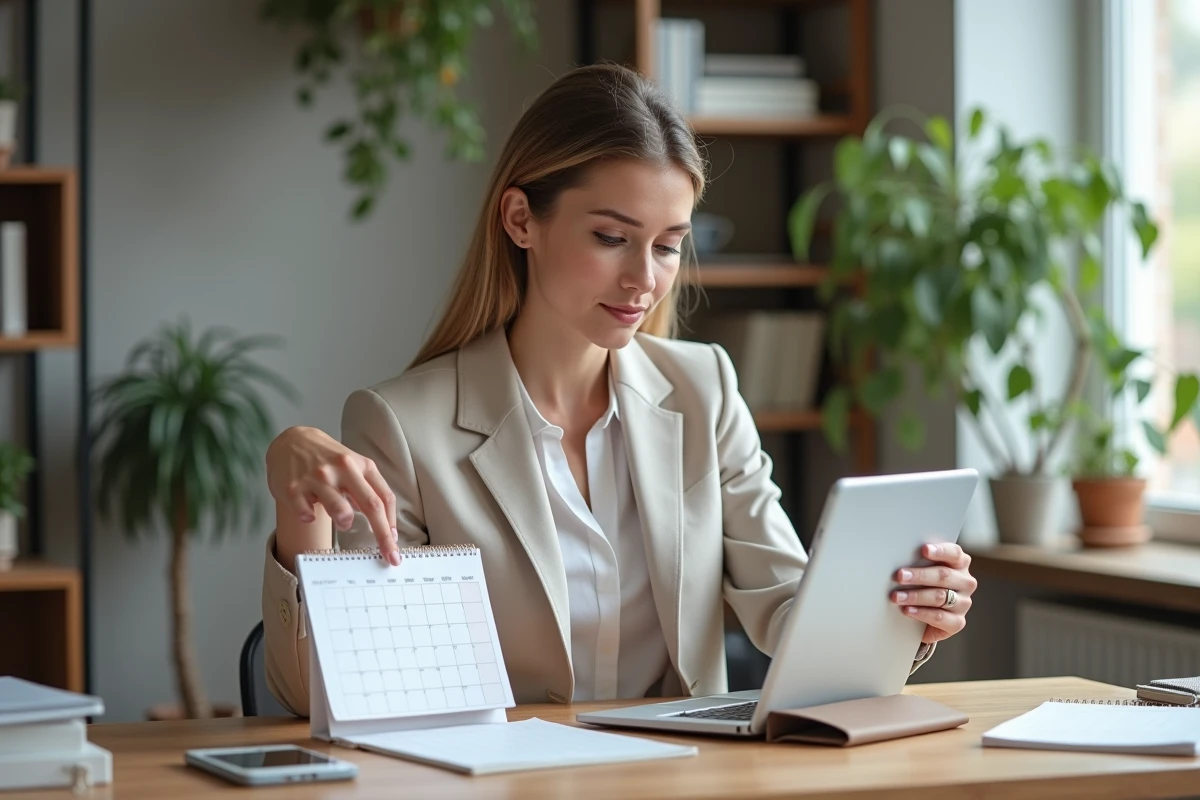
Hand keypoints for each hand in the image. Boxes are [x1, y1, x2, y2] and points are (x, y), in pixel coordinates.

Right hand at [266, 426, 400, 565]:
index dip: (391, 524)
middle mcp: (342, 468)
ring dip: (344, 523)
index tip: (394, 544)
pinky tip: (307, 507)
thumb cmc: (326, 458)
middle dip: (383, 536)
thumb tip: (384, 522)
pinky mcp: (294, 487)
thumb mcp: (352, 465)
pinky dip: (309, 517)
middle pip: (371, 506)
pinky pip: (307, 515)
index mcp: (361, 464)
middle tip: (389, 556)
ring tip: (340, 519)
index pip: (384, 497)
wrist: (290, 441)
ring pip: (341, 512)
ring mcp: (317, 477)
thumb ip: (368, 489)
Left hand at [891, 543, 975, 644]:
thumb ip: (919, 561)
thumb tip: (900, 555)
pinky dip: (921, 613)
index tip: (924, 549)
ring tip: (897, 596)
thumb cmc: (922, 584)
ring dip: (915, 596)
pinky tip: (907, 610)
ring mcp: (963, 603)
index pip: (955, 553)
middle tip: (900, 575)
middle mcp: (965, 582)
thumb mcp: (922, 569)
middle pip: (944, 575)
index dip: (940, 551)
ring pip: (940, 597)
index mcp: (960, 563)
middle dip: (920, 575)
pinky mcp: (957, 622)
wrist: (925, 617)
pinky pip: (940, 617)